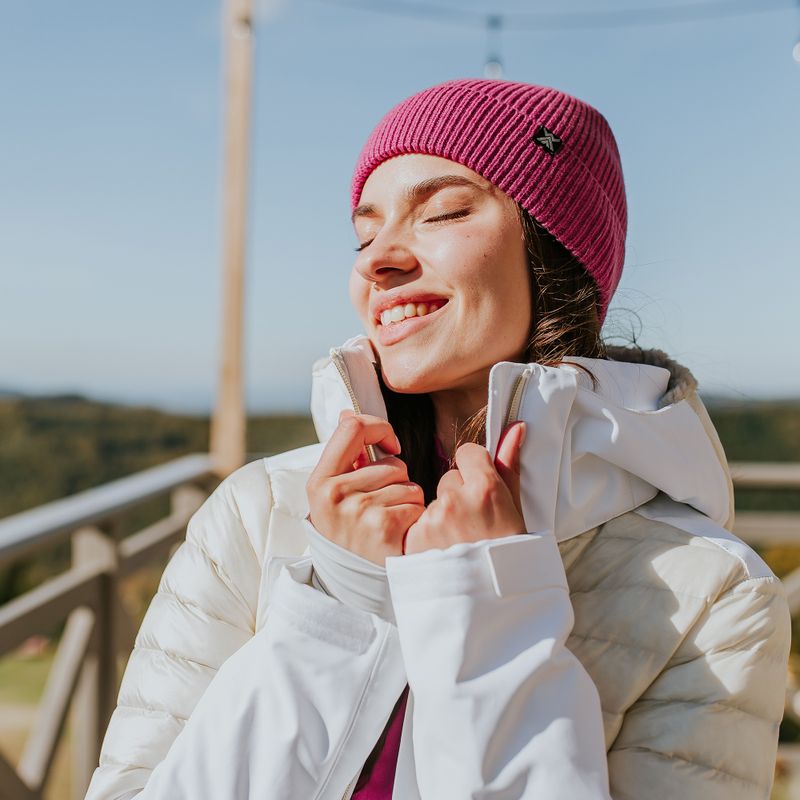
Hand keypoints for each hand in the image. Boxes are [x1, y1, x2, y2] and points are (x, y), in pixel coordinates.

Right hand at [306, 410, 425, 564]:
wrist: (350, 584)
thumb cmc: (348, 529)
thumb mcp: (334, 493)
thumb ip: (345, 454)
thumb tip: (347, 413)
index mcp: (320, 481)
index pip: (353, 427)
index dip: (379, 429)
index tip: (391, 446)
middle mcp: (335, 494)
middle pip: (392, 462)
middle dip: (398, 480)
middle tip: (382, 505)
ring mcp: (359, 512)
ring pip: (408, 483)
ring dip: (408, 500)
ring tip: (390, 520)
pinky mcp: (384, 528)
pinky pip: (416, 504)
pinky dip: (415, 517)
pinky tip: (399, 532)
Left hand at [403, 421, 526, 555]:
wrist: (491, 603)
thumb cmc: (509, 554)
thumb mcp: (515, 509)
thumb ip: (508, 464)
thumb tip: (515, 426)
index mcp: (485, 488)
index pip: (468, 453)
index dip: (475, 471)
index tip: (481, 493)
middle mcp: (455, 499)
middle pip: (449, 478)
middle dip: (458, 496)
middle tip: (472, 527)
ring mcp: (432, 519)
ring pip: (433, 501)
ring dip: (442, 517)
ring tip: (458, 543)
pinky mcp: (413, 538)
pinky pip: (418, 522)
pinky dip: (427, 535)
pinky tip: (443, 551)